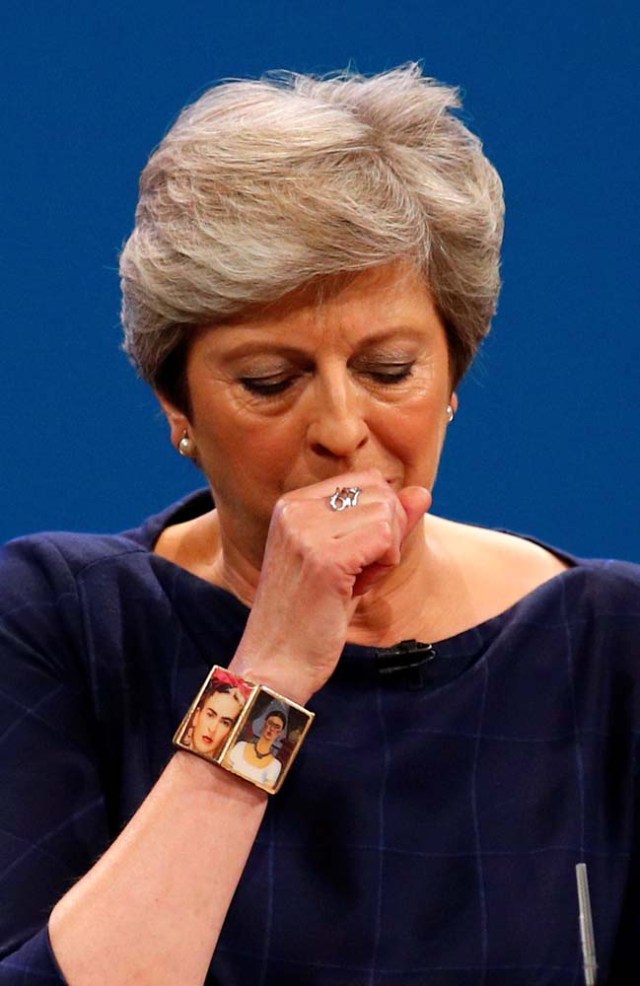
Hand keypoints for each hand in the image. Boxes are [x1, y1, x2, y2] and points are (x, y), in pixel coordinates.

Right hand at [231, 469, 430, 701]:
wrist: (276, 662)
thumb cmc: (310, 616)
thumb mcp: (348, 559)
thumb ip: (384, 523)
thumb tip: (422, 492)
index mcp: (292, 505)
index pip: (366, 481)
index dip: (379, 519)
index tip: (355, 556)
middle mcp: (295, 510)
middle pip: (380, 493)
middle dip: (387, 533)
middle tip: (359, 572)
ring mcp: (307, 533)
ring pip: (387, 514)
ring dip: (386, 552)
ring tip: (355, 581)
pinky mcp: (325, 559)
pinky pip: (386, 538)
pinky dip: (386, 564)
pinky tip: (360, 587)